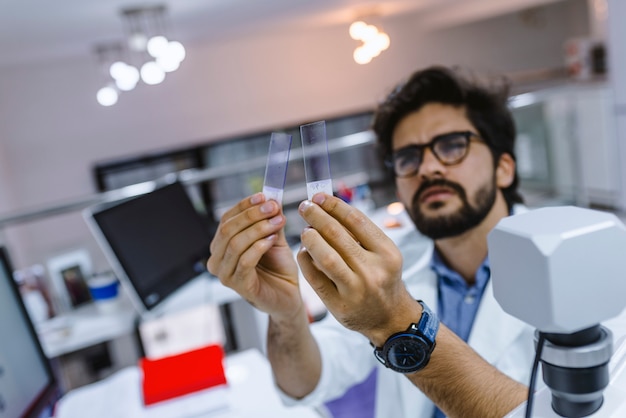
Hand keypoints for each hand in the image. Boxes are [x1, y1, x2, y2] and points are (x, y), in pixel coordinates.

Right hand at [207, 193, 301, 319]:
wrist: (289, 296)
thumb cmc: (278, 269)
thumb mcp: (273, 238)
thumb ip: (269, 220)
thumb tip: (271, 198)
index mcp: (221, 246)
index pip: (226, 219)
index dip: (244, 206)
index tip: (264, 196)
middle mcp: (217, 260)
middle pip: (228, 229)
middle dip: (252, 215)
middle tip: (273, 207)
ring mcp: (226, 275)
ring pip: (236, 243)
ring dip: (259, 229)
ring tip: (277, 222)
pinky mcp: (239, 286)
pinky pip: (245, 261)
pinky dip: (259, 247)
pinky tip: (271, 240)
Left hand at [297, 193, 416, 342]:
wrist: (389, 317)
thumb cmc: (382, 277)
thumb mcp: (382, 254)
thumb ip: (359, 233)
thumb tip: (327, 205)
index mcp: (387, 253)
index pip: (356, 221)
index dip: (334, 205)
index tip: (319, 196)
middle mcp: (373, 271)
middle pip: (338, 236)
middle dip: (317, 216)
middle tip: (304, 207)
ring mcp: (356, 290)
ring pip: (326, 257)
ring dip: (310, 238)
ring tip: (305, 230)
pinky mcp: (339, 306)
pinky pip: (316, 279)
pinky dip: (306, 261)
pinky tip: (303, 252)